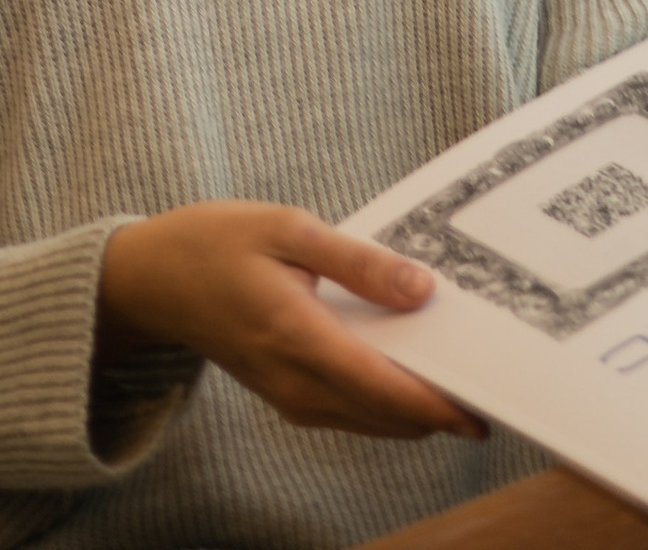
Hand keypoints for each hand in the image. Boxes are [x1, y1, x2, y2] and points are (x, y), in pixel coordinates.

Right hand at [98, 202, 484, 441]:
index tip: (487, 403)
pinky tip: (410, 360)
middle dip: (441, 408)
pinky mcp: (289, 397)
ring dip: (417, 407)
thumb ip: (357, 261)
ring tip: (462, 365)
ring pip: (373, 421)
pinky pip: (352, 411)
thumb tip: (422, 290)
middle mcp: (296, 384)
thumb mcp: (287, 227)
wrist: (155, 280)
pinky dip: (388, 398)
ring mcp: (291, 399)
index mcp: (297, 337)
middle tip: (492, 374)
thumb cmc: (219, 242)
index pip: (385, 391)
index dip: (440, 405)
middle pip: (388, 417)